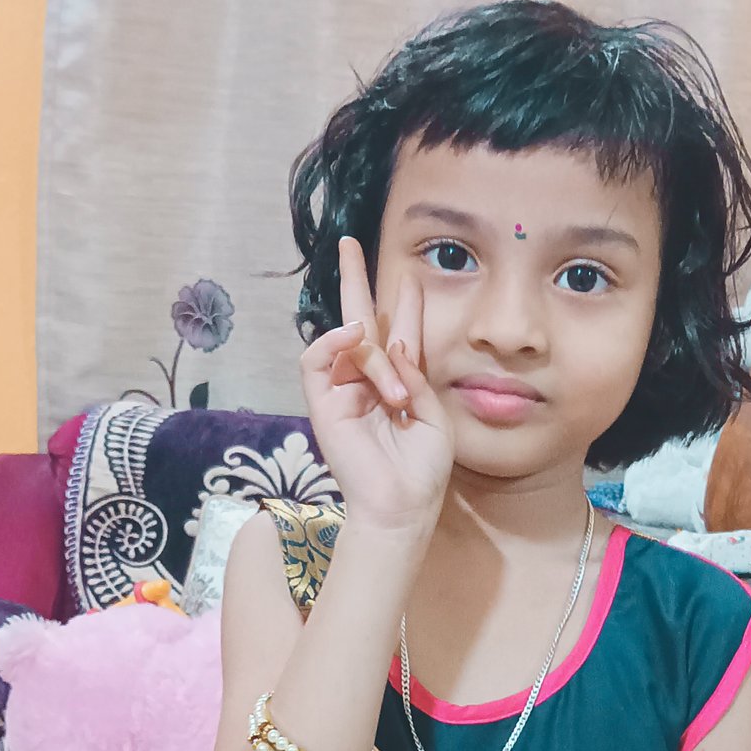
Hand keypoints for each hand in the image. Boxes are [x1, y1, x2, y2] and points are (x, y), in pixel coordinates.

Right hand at [300, 236, 453, 538]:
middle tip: (349, 243)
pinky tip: (350, 337)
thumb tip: (393, 341)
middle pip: (359, 320)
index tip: (412, 278)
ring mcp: (343, 390)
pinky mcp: (322, 403)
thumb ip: (416, 373)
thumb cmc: (423, 470)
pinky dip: (331, 342)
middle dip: (354, 280)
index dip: (406, 305)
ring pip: (350, 344)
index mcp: (400, 382)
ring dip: (375, 358)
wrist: (402, 506)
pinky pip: (316, 360)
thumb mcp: (434, 415)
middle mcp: (369, 380)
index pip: (400, 333)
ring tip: (397, 396)